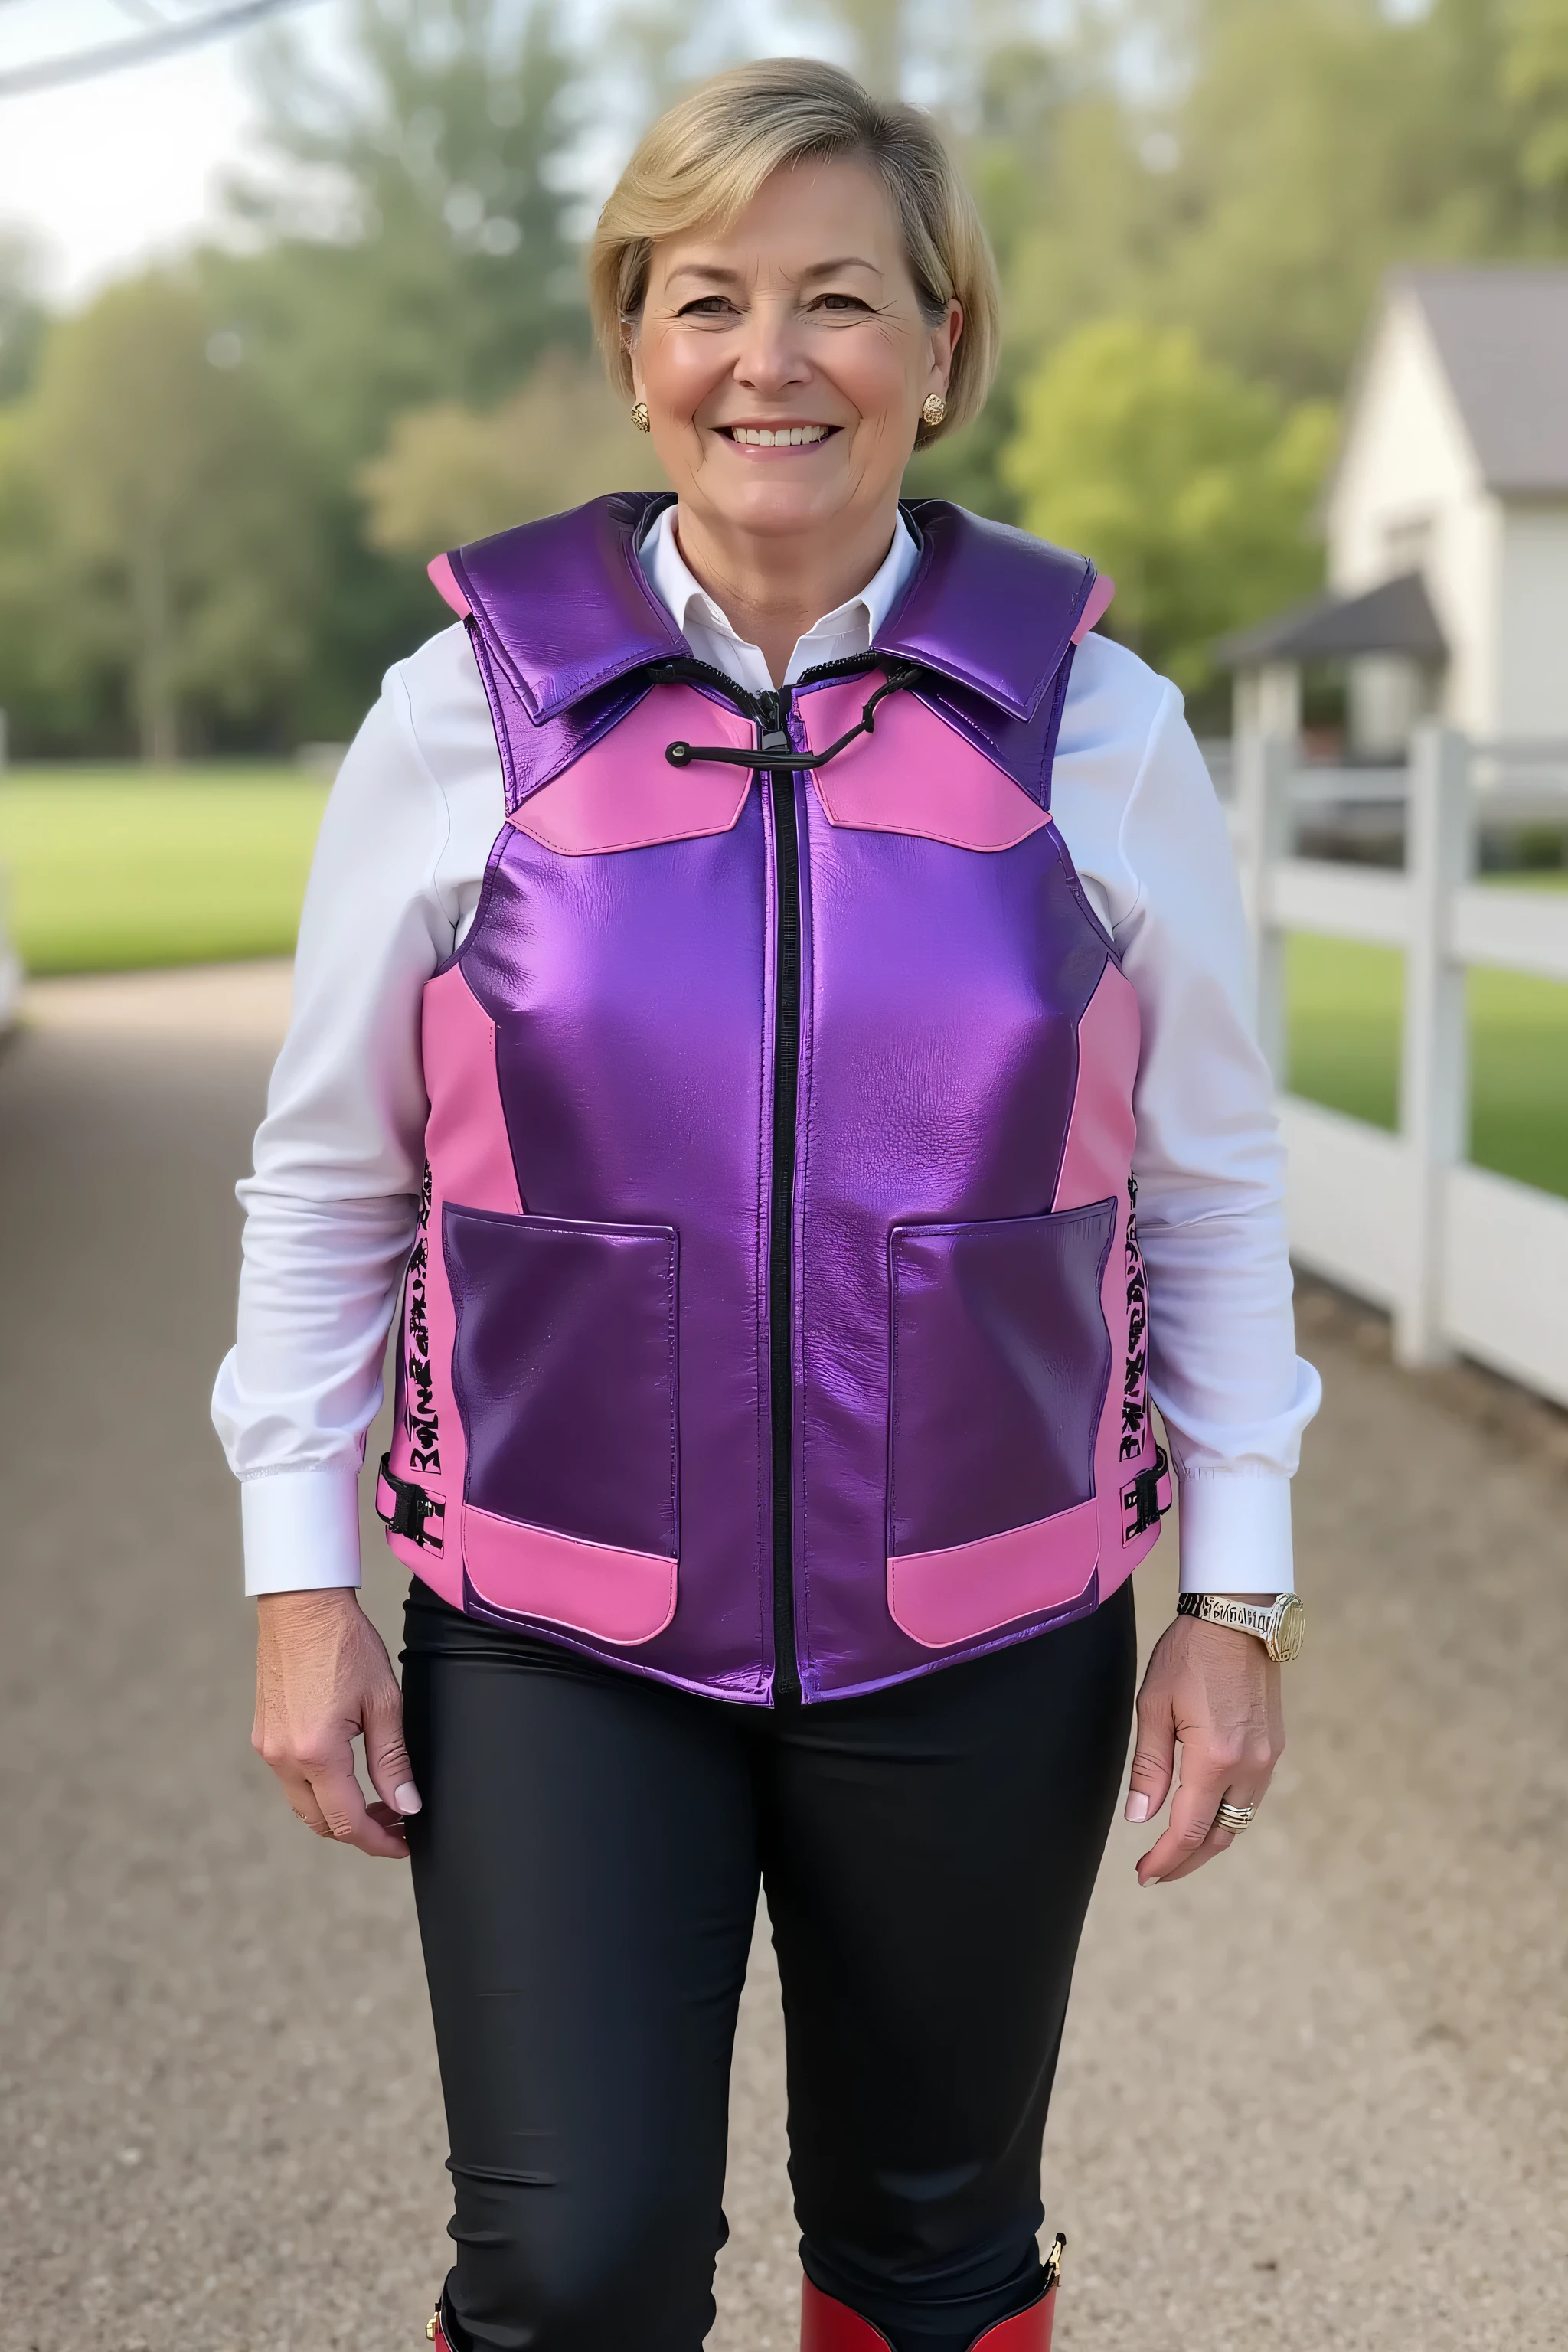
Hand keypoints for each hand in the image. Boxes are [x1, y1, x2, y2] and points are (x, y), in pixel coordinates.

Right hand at [253, 1590, 419, 1859]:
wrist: (301, 1603)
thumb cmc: (344, 1642)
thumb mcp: (383, 1702)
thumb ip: (393, 1760)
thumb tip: (407, 1805)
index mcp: (316, 1752)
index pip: (348, 1822)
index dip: (380, 1841)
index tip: (404, 1843)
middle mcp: (284, 1757)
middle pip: (321, 1823)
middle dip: (360, 1831)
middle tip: (397, 1819)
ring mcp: (268, 1747)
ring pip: (303, 1805)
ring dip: (338, 1811)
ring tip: (377, 1797)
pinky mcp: (263, 1734)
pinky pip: (290, 1779)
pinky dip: (319, 1788)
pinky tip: (347, 1772)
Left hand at [1123, 1602, 1283, 1885]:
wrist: (1240, 1615)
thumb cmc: (1189, 1653)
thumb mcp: (1154, 1705)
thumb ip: (1149, 1766)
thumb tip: (1140, 1819)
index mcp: (1216, 1758)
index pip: (1188, 1829)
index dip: (1165, 1859)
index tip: (1144, 1875)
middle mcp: (1251, 1765)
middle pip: (1219, 1835)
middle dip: (1187, 1860)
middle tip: (1156, 1872)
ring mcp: (1268, 1757)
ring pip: (1239, 1819)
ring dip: (1208, 1841)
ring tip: (1176, 1850)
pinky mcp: (1275, 1745)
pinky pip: (1251, 1796)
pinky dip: (1226, 1814)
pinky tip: (1204, 1813)